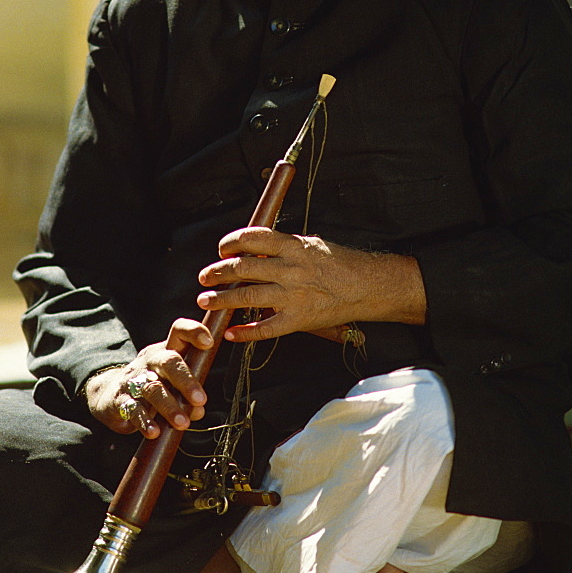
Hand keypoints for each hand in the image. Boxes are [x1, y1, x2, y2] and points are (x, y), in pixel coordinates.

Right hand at [83, 318, 211, 437]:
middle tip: (200, 400)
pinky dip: (145, 422)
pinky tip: (155, 431)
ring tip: (183, 423)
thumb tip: (198, 409)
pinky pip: (133, 410)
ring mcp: (133, 379)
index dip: (194, 332)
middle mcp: (150, 361)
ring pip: (152, 388)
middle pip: (168, 361)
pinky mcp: (120, 400)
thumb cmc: (151, 384)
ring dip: (169, 406)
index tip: (209, 342)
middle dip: (186, 380)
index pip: (179, 331)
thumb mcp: (171, 382)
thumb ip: (189, 393)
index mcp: (166, 351)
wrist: (110, 394)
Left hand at [196, 227, 425, 340]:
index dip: (231, 242)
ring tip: (205, 301)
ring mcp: (293, 296)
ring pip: (247, 297)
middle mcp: (290, 269)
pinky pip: (266, 329)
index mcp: (293, 246)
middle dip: (218, 272)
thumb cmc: (339, 262)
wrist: (367, 286)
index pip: (253, 239)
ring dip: (222, 299)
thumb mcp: (311, 244)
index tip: (222, 249)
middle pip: (243, 268)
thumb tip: (253, 248)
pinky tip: (230, 333)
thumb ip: (283, 247)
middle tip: (204, 276)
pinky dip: (245, 333)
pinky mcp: (298, 319)